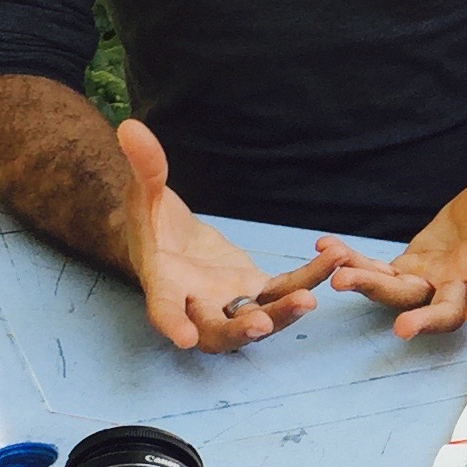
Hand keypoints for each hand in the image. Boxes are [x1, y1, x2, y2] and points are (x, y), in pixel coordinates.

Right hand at [114, 119, 337, 353]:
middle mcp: (197, 305)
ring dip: (284, 314)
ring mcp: (229, 302)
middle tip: (261, 325)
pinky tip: (336, 257)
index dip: (172, 324)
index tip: (183, 339)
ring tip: (312, 298)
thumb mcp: (144, 191)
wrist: (169, 240)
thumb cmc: (150, 221)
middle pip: (217, 332)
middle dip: (239, 331)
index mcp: (163, 285)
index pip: (163, 309)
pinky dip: (309, 278)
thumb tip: (130, 127)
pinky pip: (285, 289)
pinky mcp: (255, 290)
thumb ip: (144, 167)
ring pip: (258, 319)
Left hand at [316, 154, 466, 340]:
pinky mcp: (404, 271)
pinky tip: (325, 247)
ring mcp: (428, 282)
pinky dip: (351, 261)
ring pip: (400, 294)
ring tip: (340, 276)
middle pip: (442, 310)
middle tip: (402, 328)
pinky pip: (375, 271)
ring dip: (371, 287)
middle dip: (423, 319)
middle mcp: (459, 286)